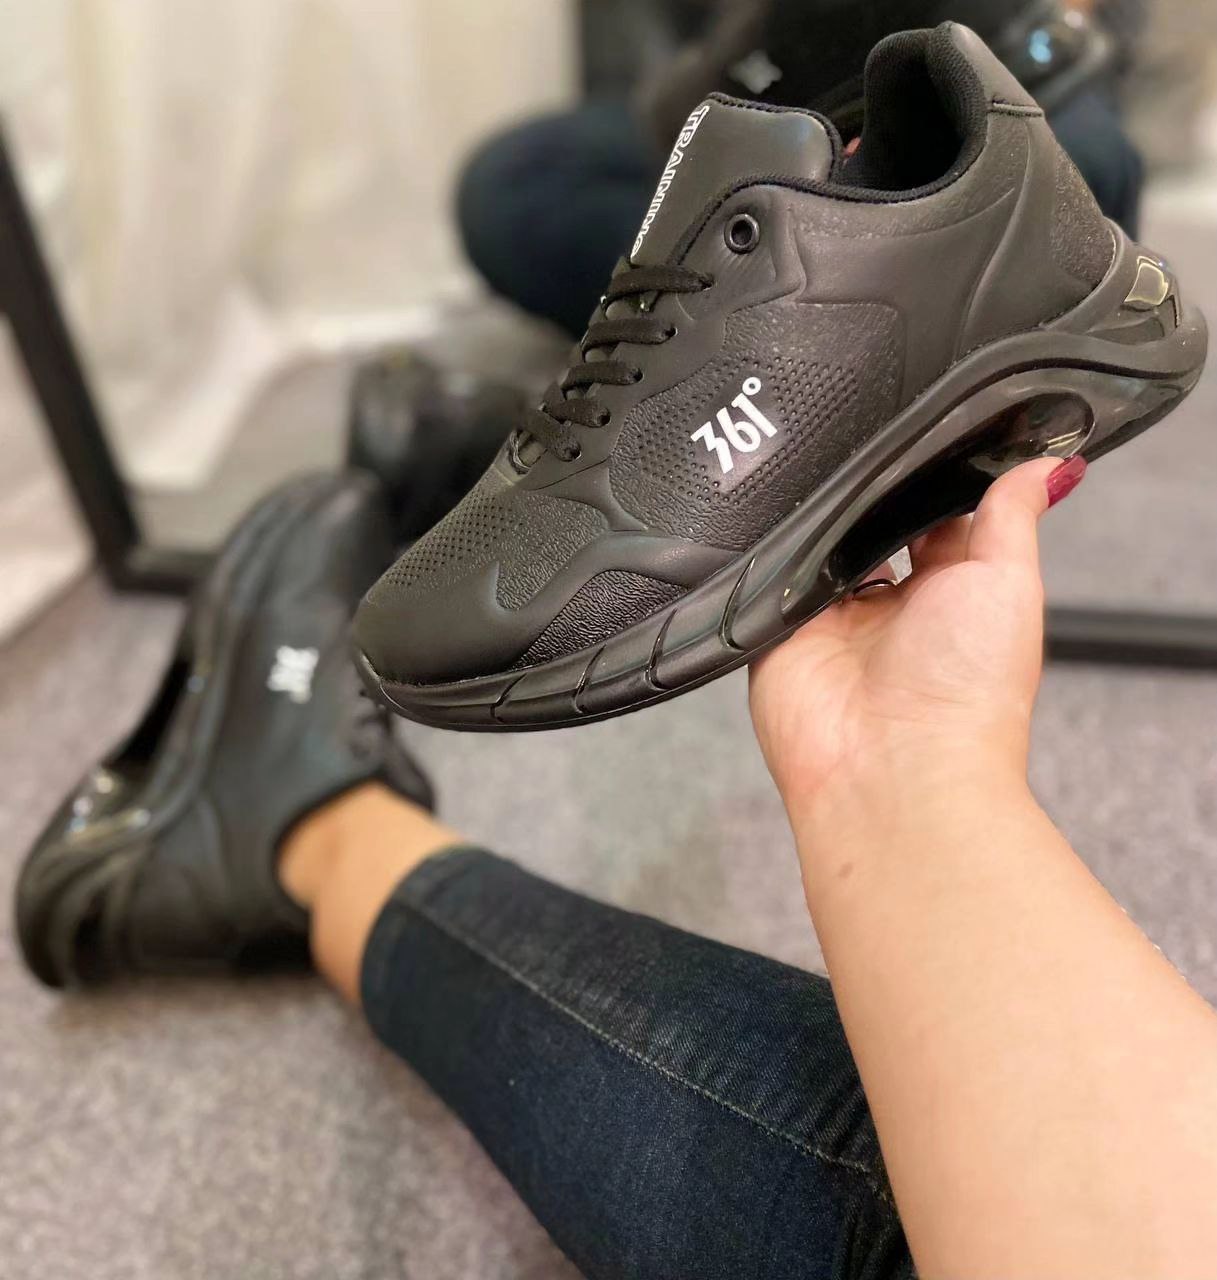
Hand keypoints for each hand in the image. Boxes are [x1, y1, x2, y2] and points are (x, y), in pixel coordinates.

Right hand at [749, 457, 1085, 821]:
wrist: (893, 770)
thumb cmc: (968, 691)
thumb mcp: (1008, 582)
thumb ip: (1011, 516)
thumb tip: (1052, 464)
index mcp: (949, 595)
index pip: (931, 518)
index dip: (925, 478)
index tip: (918, 428)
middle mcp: (888, 610)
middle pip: (868, 528)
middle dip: (864, 497)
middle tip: (858, 451)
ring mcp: (830, 623)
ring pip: (814, 547)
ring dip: (817, 523)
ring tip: (817, 489)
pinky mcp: (777, 635)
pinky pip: (765, 579)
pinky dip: (771, 555)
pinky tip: (779, 528)